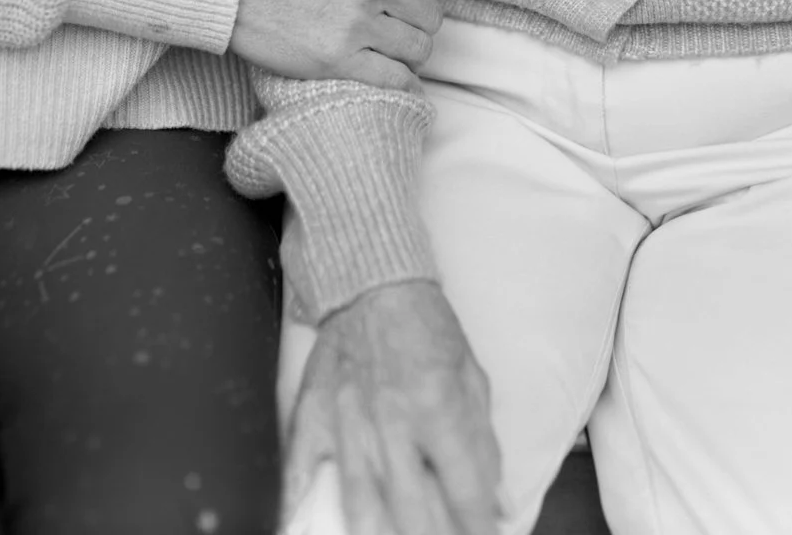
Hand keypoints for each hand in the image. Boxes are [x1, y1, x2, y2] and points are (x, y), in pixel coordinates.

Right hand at [233, 0, 440, 88]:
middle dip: (418, 22)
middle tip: (400, 27)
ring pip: (417, 48)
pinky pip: (394, 79)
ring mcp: (356, 24)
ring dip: (411, 53)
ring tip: (395, 53)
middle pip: (428, 15)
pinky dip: (402, 83)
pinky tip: (394, 78)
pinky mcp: (337, 60)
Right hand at [284, 280, 499, 534]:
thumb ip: (483, 438)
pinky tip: (298, 527)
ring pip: (360, 501)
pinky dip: (296, 504)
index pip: (464, 487)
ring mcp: (348, 420)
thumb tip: (495, 495)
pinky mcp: (314, 413)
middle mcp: (393, 419)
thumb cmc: (426, 325)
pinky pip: (300, 466)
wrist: (372, 280)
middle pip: (413, 507)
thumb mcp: (470, 373)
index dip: (478, 525)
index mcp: (438, 405)